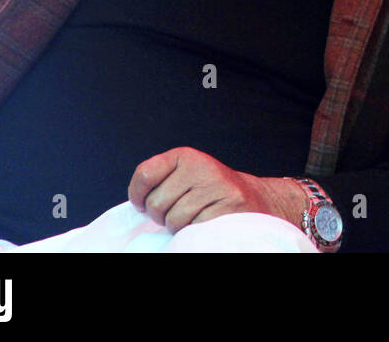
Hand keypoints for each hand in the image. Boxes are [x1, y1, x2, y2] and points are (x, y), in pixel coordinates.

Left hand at [128, 147, 307, 233]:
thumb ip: (160, 182)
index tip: (144, 206)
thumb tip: (135, 205)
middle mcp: (201, 166)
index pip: (145, 175)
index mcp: (184, 156)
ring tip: (195, 217)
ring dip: (180, 226)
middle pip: (156, 203)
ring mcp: (216, 185)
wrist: (253, 199)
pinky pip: (194, 227)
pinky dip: (196, 231)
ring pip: (174, 219)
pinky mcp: (229, 205)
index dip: (138, 197)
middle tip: (178, 213)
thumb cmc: (207, 194)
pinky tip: (207, 222)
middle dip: (161, 217)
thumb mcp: (183, 177)